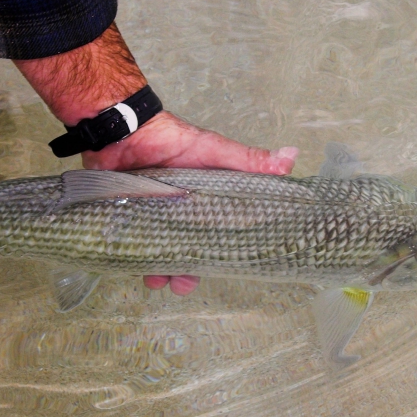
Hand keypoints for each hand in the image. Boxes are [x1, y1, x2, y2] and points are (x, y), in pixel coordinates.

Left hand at [14, 24, 297, 295]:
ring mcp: (153, 215)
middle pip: (187, 249)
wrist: (122, 131)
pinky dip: (134, 259)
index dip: (223, 252)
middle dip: (186, 270)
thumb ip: (250, 161)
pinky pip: (132, 244)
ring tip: (155, 281)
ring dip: (159, 270)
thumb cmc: (172, 140)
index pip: (220, 233)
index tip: (225, 268)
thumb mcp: (214, 151)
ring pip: (159, 251)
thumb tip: (293, 155)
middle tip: (183, 284)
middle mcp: (181, 212)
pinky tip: (133, 269)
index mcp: (206, 201)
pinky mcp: (127, 216)